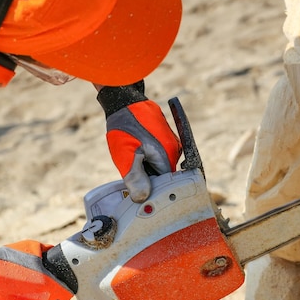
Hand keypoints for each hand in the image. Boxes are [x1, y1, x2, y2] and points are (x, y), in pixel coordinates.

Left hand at [98, 81, 181, 201]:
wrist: (124, 100)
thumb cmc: (125, 127)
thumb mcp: (126, 156)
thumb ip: (135, 178)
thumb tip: (143, 198)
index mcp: (168, 157)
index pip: (165, 185)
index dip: (151, 191)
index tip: (139, 193)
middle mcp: (175, 150)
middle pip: (163, 175)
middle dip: (148, 178)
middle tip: (132, 173)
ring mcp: (172, 142)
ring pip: (160, 164)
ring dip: (146, 166)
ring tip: (132, 158)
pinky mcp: (166, 137)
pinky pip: (159, 154)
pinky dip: (147, 157)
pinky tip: (136, 150)